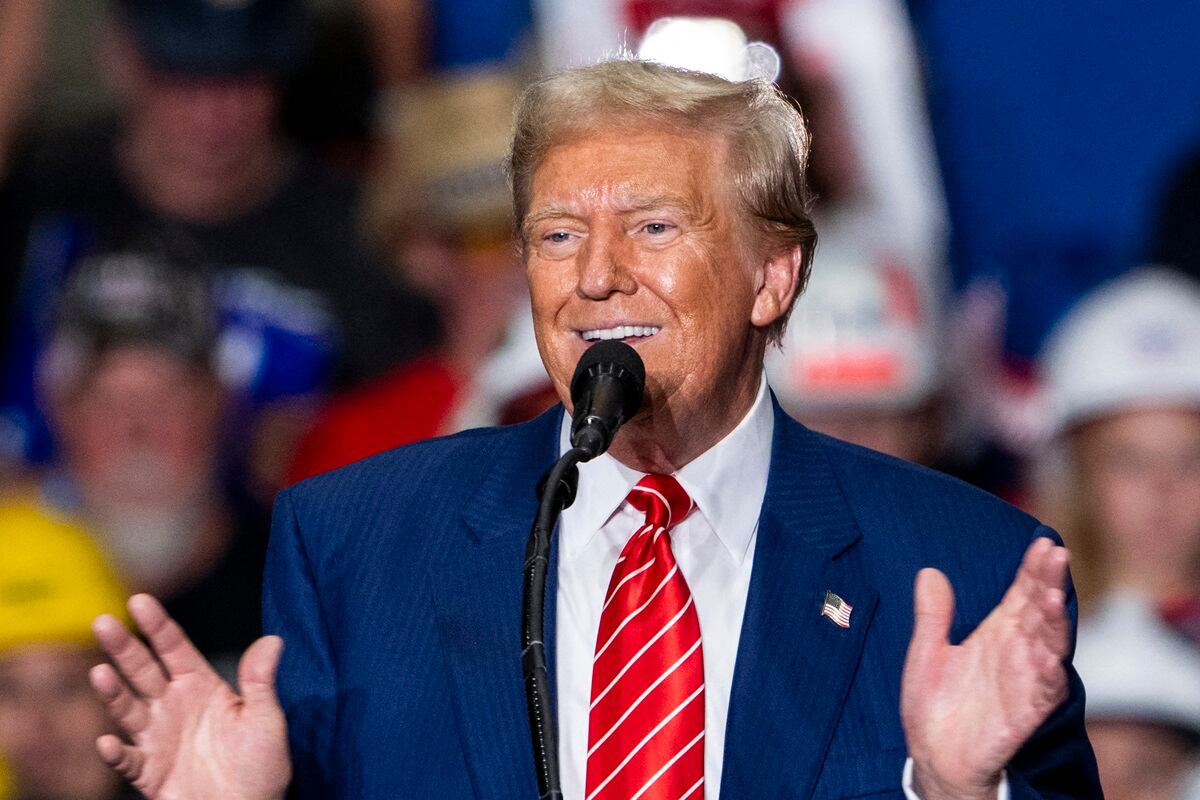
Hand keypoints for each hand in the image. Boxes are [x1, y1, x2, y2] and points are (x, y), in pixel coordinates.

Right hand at [90, 594, 291, 799]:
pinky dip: (117, 753)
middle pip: (143, 670)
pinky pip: (129, 760)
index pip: (175, 648)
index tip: (138, 600)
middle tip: (102, 621)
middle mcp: (173, 707)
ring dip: (113, 693)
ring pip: (128, 709)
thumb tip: (274, 640)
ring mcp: (158, 738)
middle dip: (123, 647)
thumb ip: (261, 682)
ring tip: (100, 672)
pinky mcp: (150, 772)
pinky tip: (108, 742)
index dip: (157, 625)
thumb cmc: (261, 766)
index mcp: (201, 686)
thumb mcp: (267, 719)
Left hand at [900, 537, 1069, 799]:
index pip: (1022, 593)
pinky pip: (1042, 691)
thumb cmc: (936, 704)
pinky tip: (1047, 656)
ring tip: (1052, 596)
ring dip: (1053, 622)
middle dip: (1048, 583)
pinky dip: (1047, 673)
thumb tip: (929, 572)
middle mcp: (1017, 652)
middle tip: (1055, 555)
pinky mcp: (1025, 712)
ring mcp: (1024, 681)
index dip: (1034, 569)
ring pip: (1048, 646)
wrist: (935, 756)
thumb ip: (933, 614)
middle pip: (1039, 611)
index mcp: (997, 633)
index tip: (1044, 542)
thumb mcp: (926, 652)